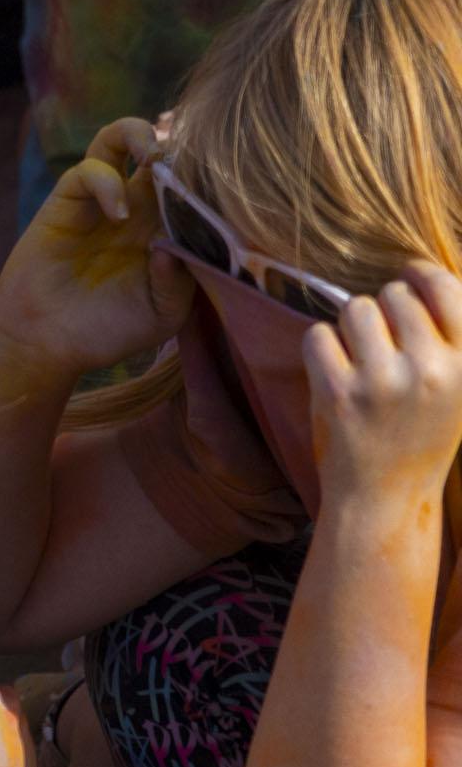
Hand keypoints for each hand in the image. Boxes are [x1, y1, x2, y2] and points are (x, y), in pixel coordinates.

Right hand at [0, 117, 191, 376]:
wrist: (50, 338)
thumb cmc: (110, 328)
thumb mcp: (162, 313)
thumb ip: (178, 280)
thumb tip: (179, 244)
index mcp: (168, 228)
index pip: (194, 184)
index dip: (209, 177)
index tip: (228, 183)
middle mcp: (139, 205)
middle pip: (163, 150)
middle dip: (179, 145)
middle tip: (191, 159)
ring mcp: (103, 198)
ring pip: (120, 139)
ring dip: (141, 135)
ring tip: (154, 155)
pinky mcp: (67, 199)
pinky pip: (89, 169)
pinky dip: (106, 183)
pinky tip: (118, 214)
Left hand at [307, 267, 461, 512]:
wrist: (387, 495)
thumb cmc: (422, 433)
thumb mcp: (458, 388)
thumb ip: (449, 339)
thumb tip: (422, 271)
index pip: (446, 288)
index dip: (421, 274)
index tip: (409, 275)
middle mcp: (430, 370)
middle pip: (393, 294)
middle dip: (384, 311)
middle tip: (385, 346)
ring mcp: (383, 381)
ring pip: (355, 308)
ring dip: (352, 328)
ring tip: (363, 362)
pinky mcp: (338, 392)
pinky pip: (318, 334)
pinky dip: (321, 348)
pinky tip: (337, 374)